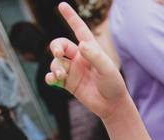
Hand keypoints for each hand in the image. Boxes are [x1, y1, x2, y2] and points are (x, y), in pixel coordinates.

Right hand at [46, 3, 131, 120]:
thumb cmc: (114, 85)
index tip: (61, 5)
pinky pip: (54, 77)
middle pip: (60, 45)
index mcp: (90, 49)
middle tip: (58, 53)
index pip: (79, 29)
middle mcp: (79, 58)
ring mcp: (73, 70)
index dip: (70, 17)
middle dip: (55, 46)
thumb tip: (81, 45)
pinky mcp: (68, 84)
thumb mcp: (108, 69)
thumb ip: (95, 56)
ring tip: (62, 75)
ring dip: (55, 66)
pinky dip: (50, 77)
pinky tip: (52, 80)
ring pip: (56, 62)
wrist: (112, 106)